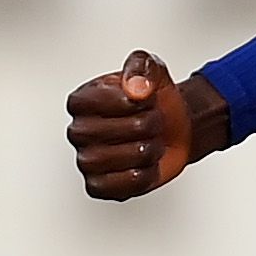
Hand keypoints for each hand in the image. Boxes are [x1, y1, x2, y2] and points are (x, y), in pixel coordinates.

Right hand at [65, 51, 227, 200]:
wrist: (176, 127)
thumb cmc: (156, 99)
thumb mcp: (152, 68)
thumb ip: (141, 67)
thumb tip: (134, 88)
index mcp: (81, 101)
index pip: (98, 102)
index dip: (130, 102)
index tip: (143, 99)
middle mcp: (78, 131)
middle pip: (108, 133)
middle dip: (144, 126)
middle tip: (151, 121)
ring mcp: (86, 160)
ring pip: (114, 162)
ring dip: (145, 151)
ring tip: (150, 142)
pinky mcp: (99, 186)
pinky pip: (117, 187)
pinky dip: (142, 176)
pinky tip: (146, 164)